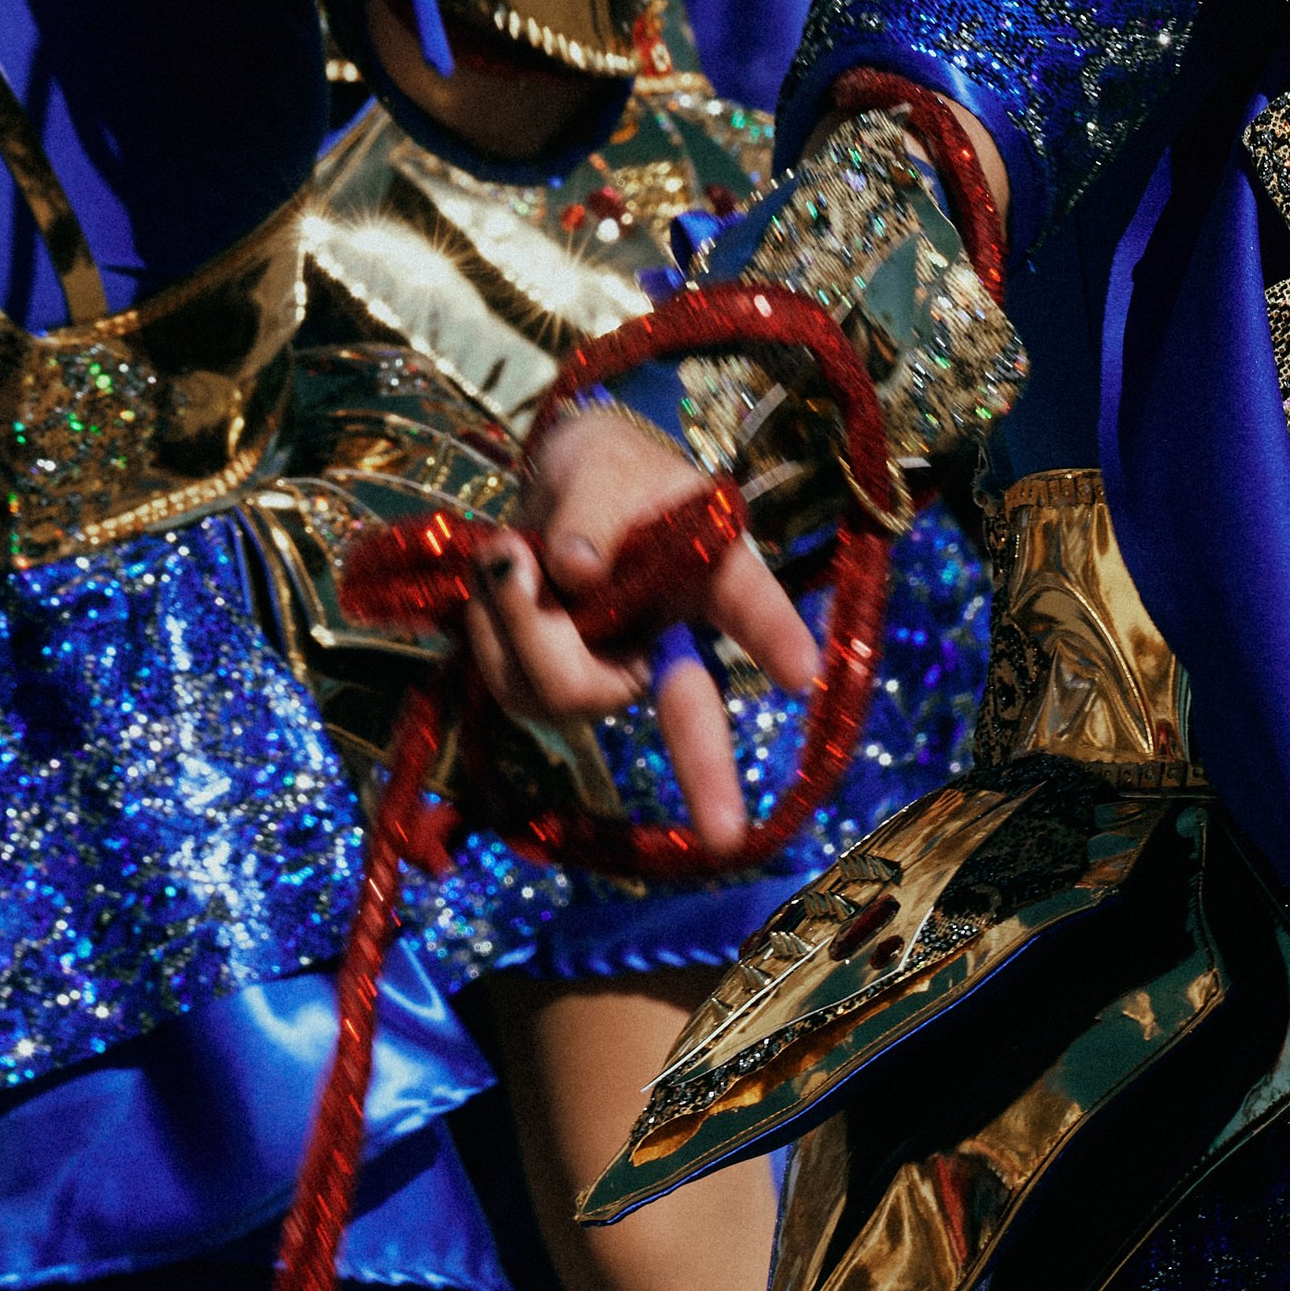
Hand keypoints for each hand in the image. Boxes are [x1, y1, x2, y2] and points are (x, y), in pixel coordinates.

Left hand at [464, 405, 820, 858]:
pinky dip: (487, 630)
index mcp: (710, 569)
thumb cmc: (602, 469)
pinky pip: (515, 687)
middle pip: (686, 708)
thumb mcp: (599, 461)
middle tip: (727, 829)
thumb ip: (590, 507)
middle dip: (707, 771)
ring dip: (515, 621)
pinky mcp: (558, 685)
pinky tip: (490, 586)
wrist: (553, 492)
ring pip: (571, 692)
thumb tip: (574, 571)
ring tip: (507, 546)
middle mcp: (673, 634)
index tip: (802, 673)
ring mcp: (617, 669)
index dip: (775, 634)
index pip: (749, 598)